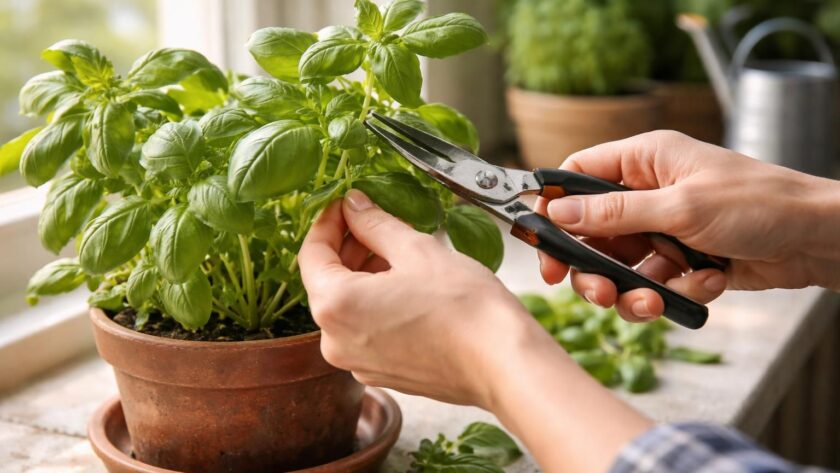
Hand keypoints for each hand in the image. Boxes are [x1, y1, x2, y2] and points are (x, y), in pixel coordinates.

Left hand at [300, 190, 653, 471]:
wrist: (502, 362)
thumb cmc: (465, 309)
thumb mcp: (416, 249)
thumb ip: (375, 223)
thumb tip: (354, 205)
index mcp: (335, 306)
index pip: (311, 253)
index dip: (328, 221)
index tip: (344, 203)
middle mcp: (336, 341)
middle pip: (327, 281)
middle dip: (348, 247)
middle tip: (374, 219)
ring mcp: (358, 362)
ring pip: (348, 305)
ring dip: (363, 274)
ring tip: (396, 248)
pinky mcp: (381, 372)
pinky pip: (365, 328)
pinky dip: (376, 302)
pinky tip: (405, 282)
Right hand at [537, 131, 839, 321]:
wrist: (816, 240)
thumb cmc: (759, 204)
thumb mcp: (681, 207)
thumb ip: (614, 213)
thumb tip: (556, 211)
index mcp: (643, 160)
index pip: (577, 176)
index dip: (554, 208)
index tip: (543, 243)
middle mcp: (647, 192)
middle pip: (591, 232)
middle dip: (594, 268)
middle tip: (599, 293)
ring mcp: (662, 228)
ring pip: (619, 266)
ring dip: (634, 290)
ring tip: (655, 303)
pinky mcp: (679, 259)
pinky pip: (653, 283)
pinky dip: (674, 292)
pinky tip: (707, 283)